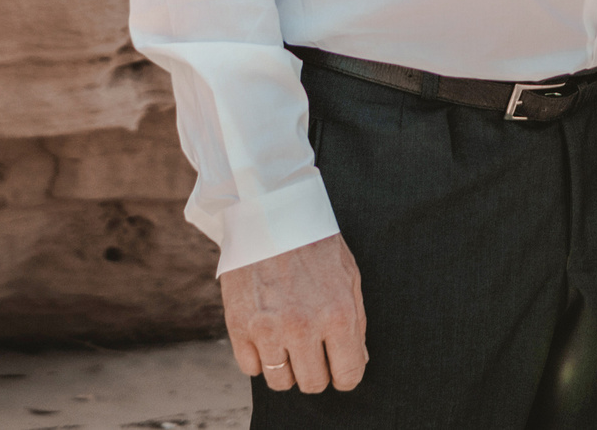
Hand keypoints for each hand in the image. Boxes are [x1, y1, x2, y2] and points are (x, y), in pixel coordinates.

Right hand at [222, 233, 367, 392]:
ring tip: (291, 346)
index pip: (347, 374)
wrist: (270, 213)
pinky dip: (261, 360)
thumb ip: (356, 322)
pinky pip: (251, 368)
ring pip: (280, 382)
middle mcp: (302, 327)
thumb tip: (358, 360)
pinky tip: (268, 339)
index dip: (346, 375)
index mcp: (337, 315)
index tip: (341, 370)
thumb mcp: (348, 276)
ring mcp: (267, 329)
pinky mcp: (238, 326)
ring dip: (288, 369)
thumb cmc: (314, 243)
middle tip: (316, 355)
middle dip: (318, 373)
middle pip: (313, 383)